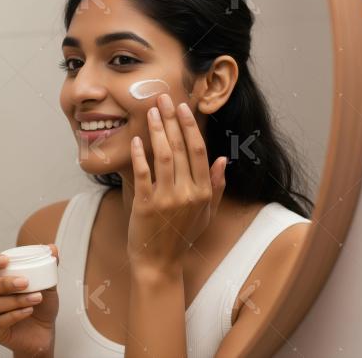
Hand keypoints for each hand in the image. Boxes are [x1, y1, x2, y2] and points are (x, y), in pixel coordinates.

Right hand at [0, 244, 58, 356]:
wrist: (45, 333)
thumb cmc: (41, 307)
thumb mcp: (47, 284)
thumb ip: (48, 266)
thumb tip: (52, 248)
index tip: (5, 260)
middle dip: (3, 283)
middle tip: (25, 282)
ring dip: (16, 300)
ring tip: (36, 298)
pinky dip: (15, 315)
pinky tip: (29, 311)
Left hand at [127, 93, 226, 271]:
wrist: (159, 262)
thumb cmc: (181, 236)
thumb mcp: (206, 213)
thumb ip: (216, 185)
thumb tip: (224, 158)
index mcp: (203, 192)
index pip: (199, 151)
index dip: (190, 127)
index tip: (182, 108)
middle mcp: (188, 193)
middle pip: (181, 148)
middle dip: (171, 120)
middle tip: (162, 99)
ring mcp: (166, 199)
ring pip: (163, 156)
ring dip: (157, 131)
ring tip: (150, 113)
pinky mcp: (145, 204)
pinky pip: (142, 174)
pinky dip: (140, 155)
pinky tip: (137, 140)